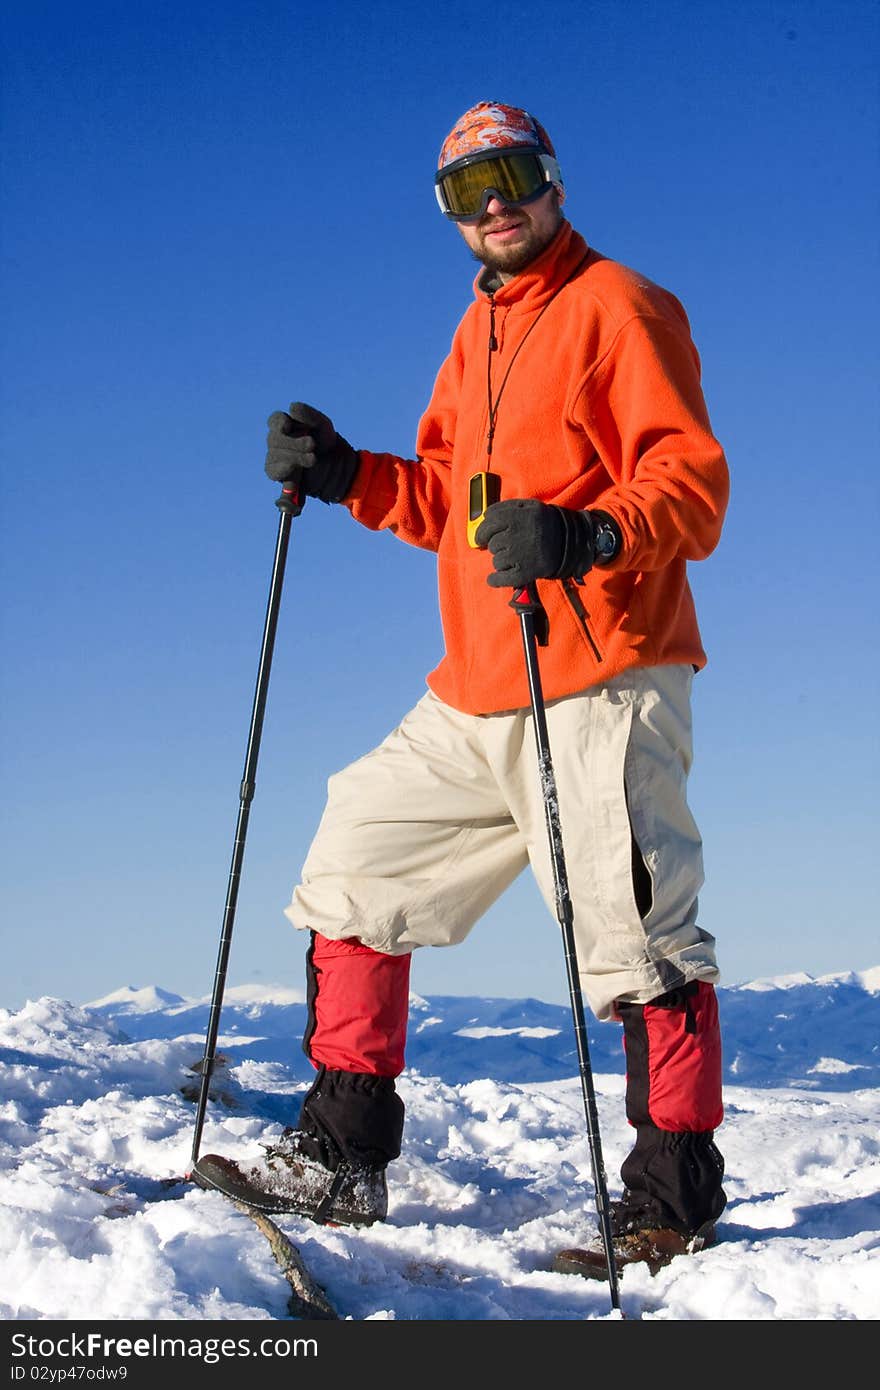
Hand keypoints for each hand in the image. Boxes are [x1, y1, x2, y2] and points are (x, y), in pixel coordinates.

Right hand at [265, 402, 358, 503]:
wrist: (334, 467)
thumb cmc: (325, 442)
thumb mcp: (323, 426)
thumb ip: (309, 415)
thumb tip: (292, 407)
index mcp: (284, 425)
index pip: (275, 420)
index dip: (279, 422)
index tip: (288, 425)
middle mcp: (276, 440)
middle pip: (275, 439)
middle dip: (294, 442)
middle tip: (312, 445)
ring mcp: (275, 457)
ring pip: (275, 456)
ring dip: (296, 457)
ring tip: (313, 459)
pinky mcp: (278, 473)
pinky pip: (275, 472)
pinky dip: (286, 471)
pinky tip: (298, 472)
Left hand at [475, 498, 603, 587]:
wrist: (570, 542)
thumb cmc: (545, 523)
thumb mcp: (529, 506)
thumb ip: (507, 507)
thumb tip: (484, 515)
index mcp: (518, 516)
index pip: (489, 522)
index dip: (482, 531)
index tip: (481, 538)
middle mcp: (518, 535)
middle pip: (493, 543)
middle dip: (496, 546)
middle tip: (505, 547)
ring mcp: (521, 555)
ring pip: (496, 560)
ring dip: (500, 561)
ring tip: (512, 558)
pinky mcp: (526, 572)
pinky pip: (501, 579)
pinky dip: (495, 580)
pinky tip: (494, 578)